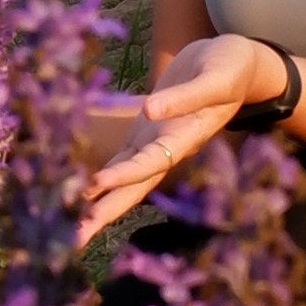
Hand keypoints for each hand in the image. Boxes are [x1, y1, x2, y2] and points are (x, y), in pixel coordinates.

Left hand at [77, 36, 280, 247]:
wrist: (235, 65)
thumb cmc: (231, 69)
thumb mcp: (216, 79)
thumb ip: (186, 96)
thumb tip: (149, 110)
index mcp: (188, 138)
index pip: (152, 162)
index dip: (125, 174)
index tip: (96, 183)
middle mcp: (170, 149)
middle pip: (134, 188)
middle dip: (106, 213)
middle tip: (76, 241)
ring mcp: (156, 144)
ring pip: (124, 181)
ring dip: (99, 204)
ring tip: (70, 228)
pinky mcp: (146, 133)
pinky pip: (120, 159)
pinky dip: (101, 177)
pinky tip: (80, 192)